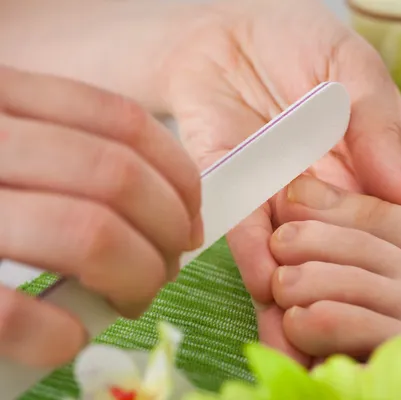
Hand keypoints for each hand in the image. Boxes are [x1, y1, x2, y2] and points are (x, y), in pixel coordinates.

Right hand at [0, 67, 201, 366]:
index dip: (177, 180)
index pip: (125, 123)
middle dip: (165, 235)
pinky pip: (11, 311)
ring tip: (128, 300)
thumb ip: (79, 165)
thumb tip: (178, 218)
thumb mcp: (15, 152)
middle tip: (163, 269)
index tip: (190, 221)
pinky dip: (57, 332)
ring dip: (133, 279)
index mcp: (5, 100)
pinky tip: (65, 337)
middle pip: (118, 180)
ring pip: (87, 235)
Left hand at [161, 0, 400, 364]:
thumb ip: (383, 130)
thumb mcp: (355, 73)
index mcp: (363, 173)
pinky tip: (268, 284)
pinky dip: (253, 252)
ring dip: (296, 300)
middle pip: (337, 258)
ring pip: (289, 256)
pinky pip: (241, 225)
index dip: (394, 272)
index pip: (387, 232)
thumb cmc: (302, 41)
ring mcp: (274, 197)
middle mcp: (320, 197)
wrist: (228, 28)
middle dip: (343, 303)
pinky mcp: (228, 185)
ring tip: (305, 344)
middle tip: (352, 352)